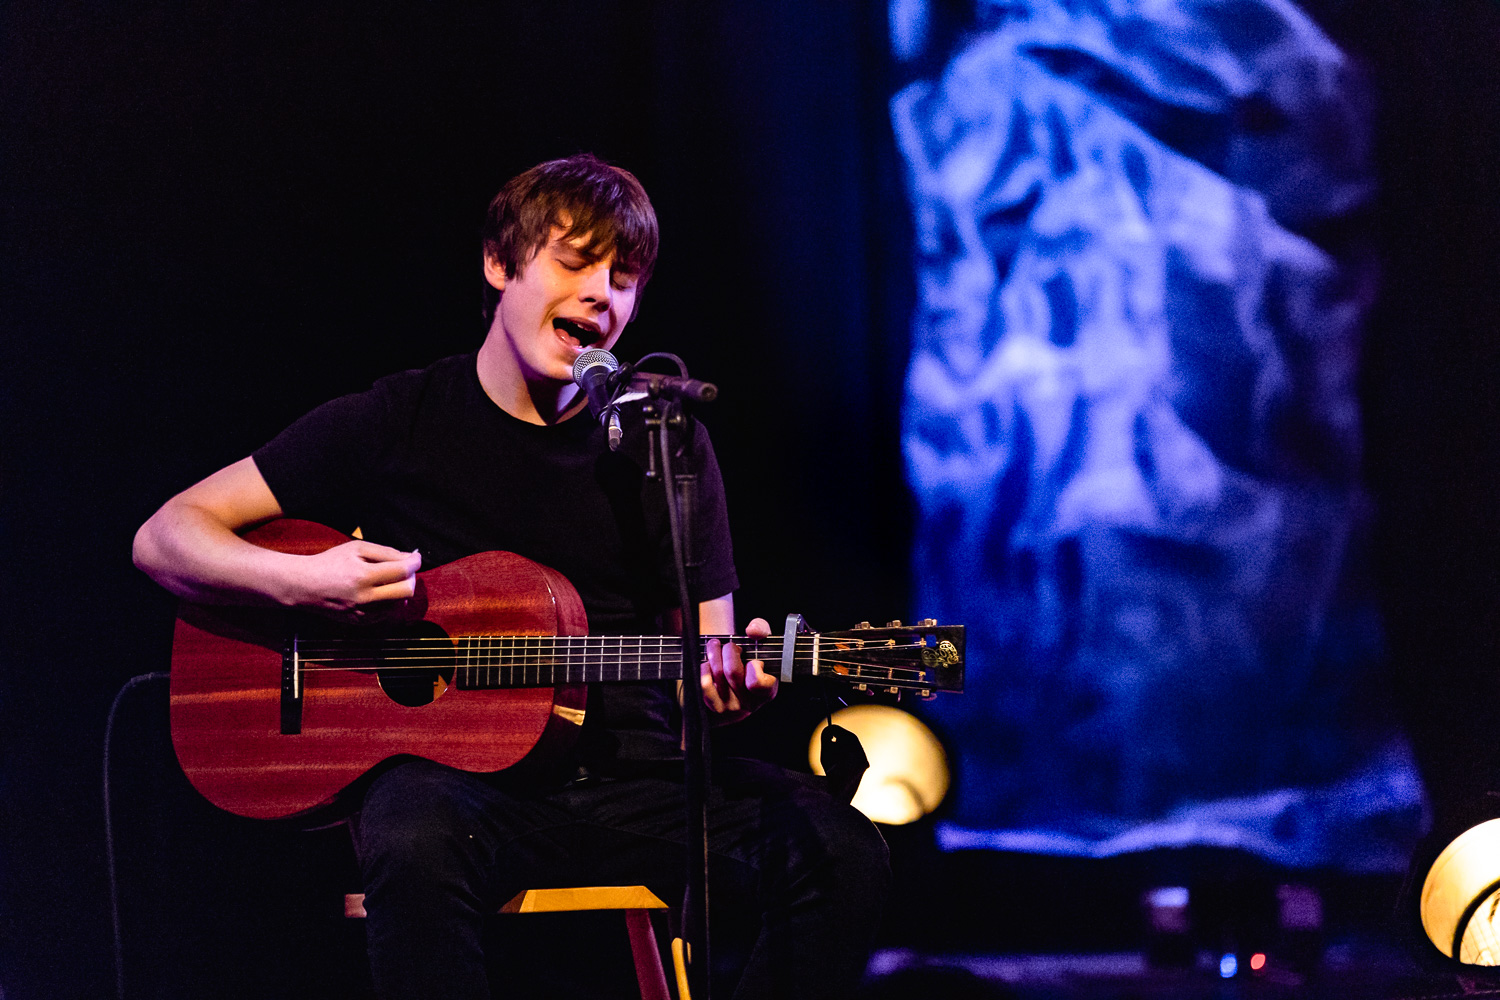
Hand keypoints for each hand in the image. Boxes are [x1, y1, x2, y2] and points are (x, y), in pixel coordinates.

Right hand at [282, 540, 421, 619]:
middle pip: (406, 591)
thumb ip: (386, 552)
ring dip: (401, 590)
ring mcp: (363, 613)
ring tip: (391, 579)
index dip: (414, 562)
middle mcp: (364, 598)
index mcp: (363, 576)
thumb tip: (410, 558)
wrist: (305, 585)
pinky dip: (390, 601)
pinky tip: (381, 591)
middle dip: (411, 578)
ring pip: (399, 604)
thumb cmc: (330, 562)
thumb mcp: (357, 549)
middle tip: (405, 569)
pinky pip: (387, 613)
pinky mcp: (361, 622)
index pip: (402, 571)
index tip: (415, 557)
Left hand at [699, 617, 776, 724]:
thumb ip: (762, 630)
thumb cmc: (745, 661)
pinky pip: (705, 683)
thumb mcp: (759, 644)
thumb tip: (752, 630)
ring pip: (717, 674)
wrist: (726, 683)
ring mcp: (731, 708)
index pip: (758, 682)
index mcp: (767, 691)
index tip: (752, 661)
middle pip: (732, 672)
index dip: (754, 666)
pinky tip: (707, 665)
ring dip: (714, 653)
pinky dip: (704, 668)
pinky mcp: (714, 709)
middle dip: (729, 650)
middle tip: (729, 646)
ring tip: (714, 647)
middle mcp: (750, 704)